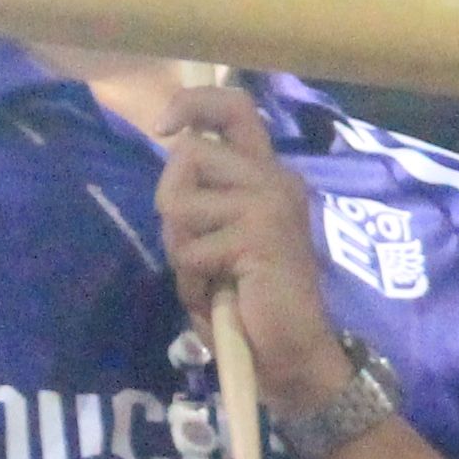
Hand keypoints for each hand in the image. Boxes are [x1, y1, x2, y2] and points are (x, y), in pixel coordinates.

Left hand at [154, 83, 344, 397]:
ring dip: (181, 251)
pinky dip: (193, 284)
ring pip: (179, 202)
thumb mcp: (220, 239)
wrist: (294, 355)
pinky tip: (220, 299)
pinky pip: (191, 251)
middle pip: (187, 155)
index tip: (164, 127)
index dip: (192, 103)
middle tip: (194, 251)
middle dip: (170, 206)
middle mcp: (273, 178)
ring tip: (211, 278)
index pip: (234, 107)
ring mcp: (268, 204)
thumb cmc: (252, 304)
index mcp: (267, 175)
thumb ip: (200, 201)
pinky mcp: (257, 236)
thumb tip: (171, 165)